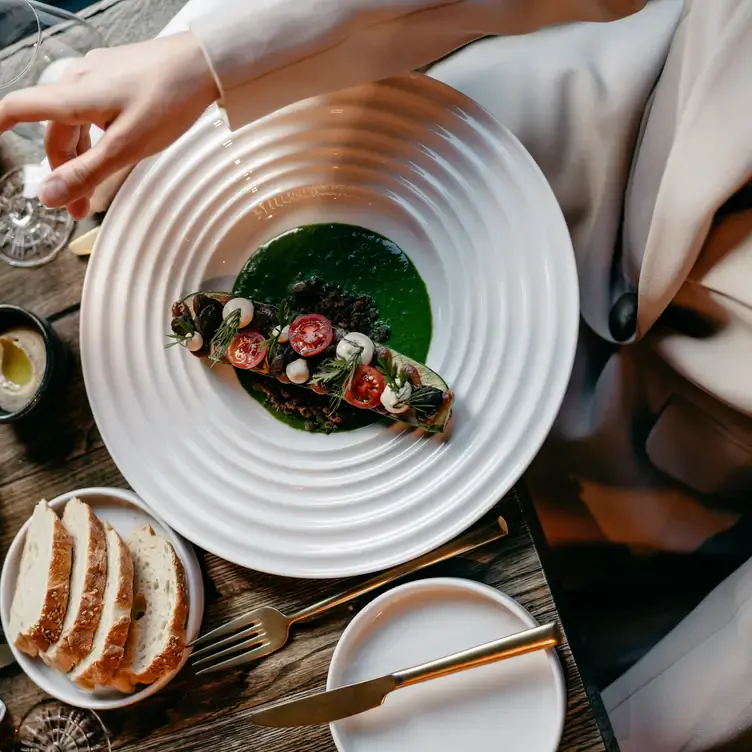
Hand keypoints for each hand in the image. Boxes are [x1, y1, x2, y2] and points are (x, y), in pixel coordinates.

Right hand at [0, 32, 219, 219]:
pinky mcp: (117, 78)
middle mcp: (78, 82)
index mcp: (73, 97)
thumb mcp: (127, 148)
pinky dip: (96, 140)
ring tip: (95, 191)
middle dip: (62, 172)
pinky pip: (94, 112)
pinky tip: (111, 155)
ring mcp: (98, 78)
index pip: (18, 109)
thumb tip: (49, 195)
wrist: (204, 65)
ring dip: (81, 159)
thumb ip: (86, 173)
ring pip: (77, 124)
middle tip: (78, 208)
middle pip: (54, 131)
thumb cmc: (170, 99)